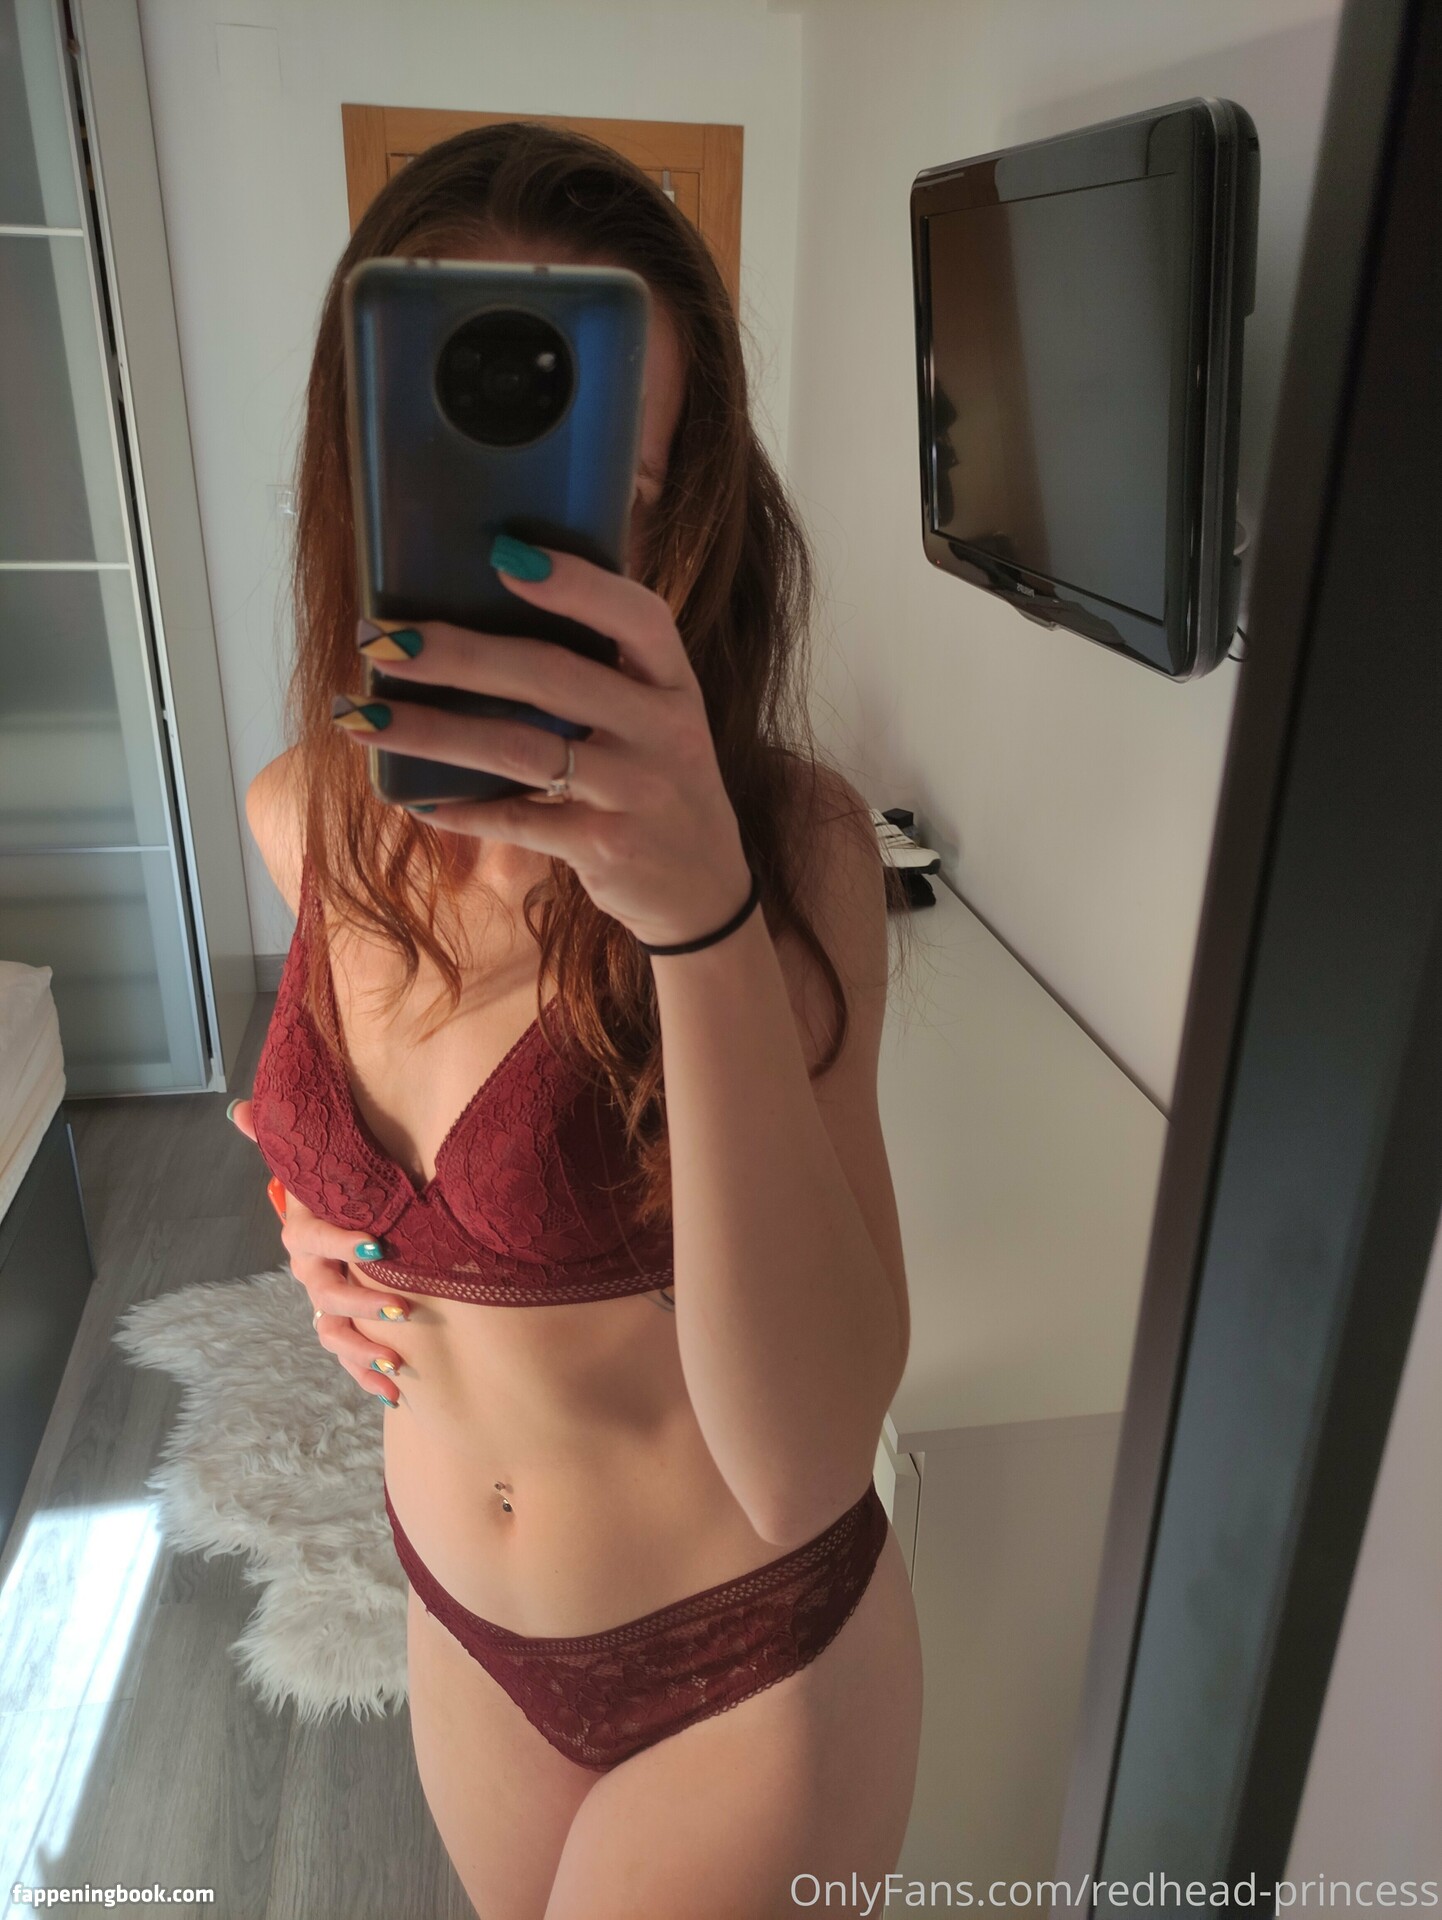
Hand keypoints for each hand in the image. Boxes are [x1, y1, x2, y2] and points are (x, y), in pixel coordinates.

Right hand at [228, 1099, 408, 1404]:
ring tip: (398, 1362)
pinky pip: (349, 1358)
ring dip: (363, 1350)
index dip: (338, 1243)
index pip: (311, 1240)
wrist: (345, 1213)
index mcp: (305, 1231)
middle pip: (324, 1295)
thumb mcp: (314, 1158)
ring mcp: (324, 1302)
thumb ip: (281, 1136)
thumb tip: (242, 1109)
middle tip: (402, 1308)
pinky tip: (396, 1392)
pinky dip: (368, 1377)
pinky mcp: (344, 1326)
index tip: (375, 1244)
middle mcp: (309, 1271)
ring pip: (333, 1333)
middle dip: (363, 1304)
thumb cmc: (334, 1184)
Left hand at [338, 540, 754, 949]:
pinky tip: (414, 797)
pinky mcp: (605, 847)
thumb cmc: (658, 783)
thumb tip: (486, 612)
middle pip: (551, 676)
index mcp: (673, 683)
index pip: (636, 616)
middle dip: (457, 654)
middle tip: (382, 640)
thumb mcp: (656, 717)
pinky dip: (460, 808)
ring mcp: (635, 792)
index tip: (504, 553)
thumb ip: (602, 671)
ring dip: (433, 732)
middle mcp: (662, 731)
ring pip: (520, 750)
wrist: (703, 888)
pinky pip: (517, 820)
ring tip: (362, 717)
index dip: (575, 583)